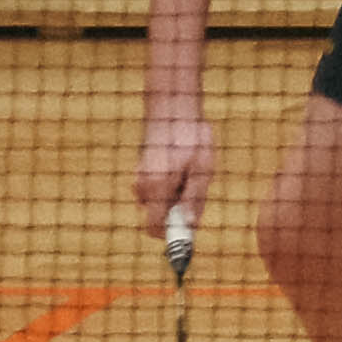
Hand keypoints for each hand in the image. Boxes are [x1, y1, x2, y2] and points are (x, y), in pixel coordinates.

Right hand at [135, 109, 215, 233]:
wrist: (172, 105)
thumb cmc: (191, 136)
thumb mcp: (202, 169)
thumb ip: (194, 199)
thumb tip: (189, 224)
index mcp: (156, 188)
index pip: (155, 229)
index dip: (173, 235)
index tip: (189, 230)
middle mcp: (142, 186)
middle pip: (157, 217)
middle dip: (176, 214)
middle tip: (195, 193)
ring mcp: (139, 177)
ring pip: (157, 203)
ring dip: (174, 198)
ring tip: (191, 174)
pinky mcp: (142, 170)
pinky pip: (156, 190)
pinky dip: (169, 186)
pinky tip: (181, 167)